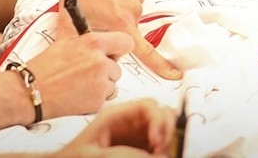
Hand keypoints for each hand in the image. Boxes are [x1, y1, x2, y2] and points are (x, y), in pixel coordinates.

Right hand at [25, 31, 134, 117]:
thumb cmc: (45, 66)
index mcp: (93, 42)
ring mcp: (100, 82)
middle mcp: (100, 61)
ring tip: (81, 85)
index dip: (120, 49)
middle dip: (106, 71)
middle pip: (118, 68)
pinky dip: (95, 100)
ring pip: (112, 84)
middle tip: (88, 73)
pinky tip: (79, 96)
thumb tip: (92, 31)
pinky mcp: (97, 101)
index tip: (114, 53)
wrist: (30, 92)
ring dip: (102, 86)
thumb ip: (86, 39)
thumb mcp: (66, 42)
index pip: (125, 42)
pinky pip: (105, 99)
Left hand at [52, 0, 182, 80]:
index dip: (162, 66)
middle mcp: (134, 10)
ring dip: (117, 12)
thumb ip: (84, 49)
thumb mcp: (70, 27)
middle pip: (129, 32)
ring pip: (129, 14)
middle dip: (114, 30)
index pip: (146, 52)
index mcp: (121, 24)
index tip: (175, 75)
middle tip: (94, 16)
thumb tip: (89, 63)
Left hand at [56, 98, 175, 155]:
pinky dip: (161, 149)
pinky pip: (155, 144)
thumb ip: (121, 154)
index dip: (158, 119)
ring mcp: (133, 136)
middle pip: (158, 113)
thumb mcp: (92, 155)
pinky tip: (155, 156)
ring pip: (160, 128)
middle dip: (165, 128)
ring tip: (159, 154)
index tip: (157, 140)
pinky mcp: (135, 148)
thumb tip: (154, 154)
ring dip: (165, 139)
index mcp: (115, 116)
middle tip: (161, 148)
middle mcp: (128, 123)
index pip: (146, 105)